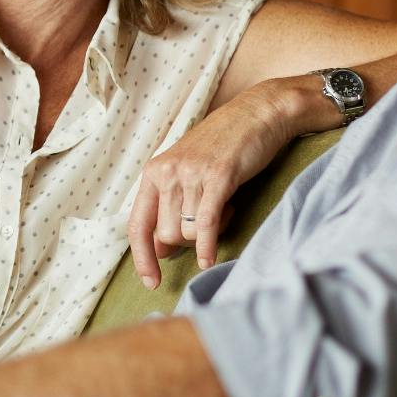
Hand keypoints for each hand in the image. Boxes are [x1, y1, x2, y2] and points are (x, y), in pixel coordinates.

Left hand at [128, 81, 303, 278]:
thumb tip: (159, 251)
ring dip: (209, 233)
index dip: (142, 258)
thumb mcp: (188, 174)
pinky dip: (208, 247)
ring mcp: (192, 174)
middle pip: (168, 235)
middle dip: (189, 241)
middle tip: (212, 219)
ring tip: (225, 208)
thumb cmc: (225, 146)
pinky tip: (209, 262)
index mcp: (154, 172)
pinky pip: (206, 223)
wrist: (258, 113)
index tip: (150, 282)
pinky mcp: (219, 176)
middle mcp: (167, 172)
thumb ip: (170, 209)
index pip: (137, 225)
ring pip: (189, 232)